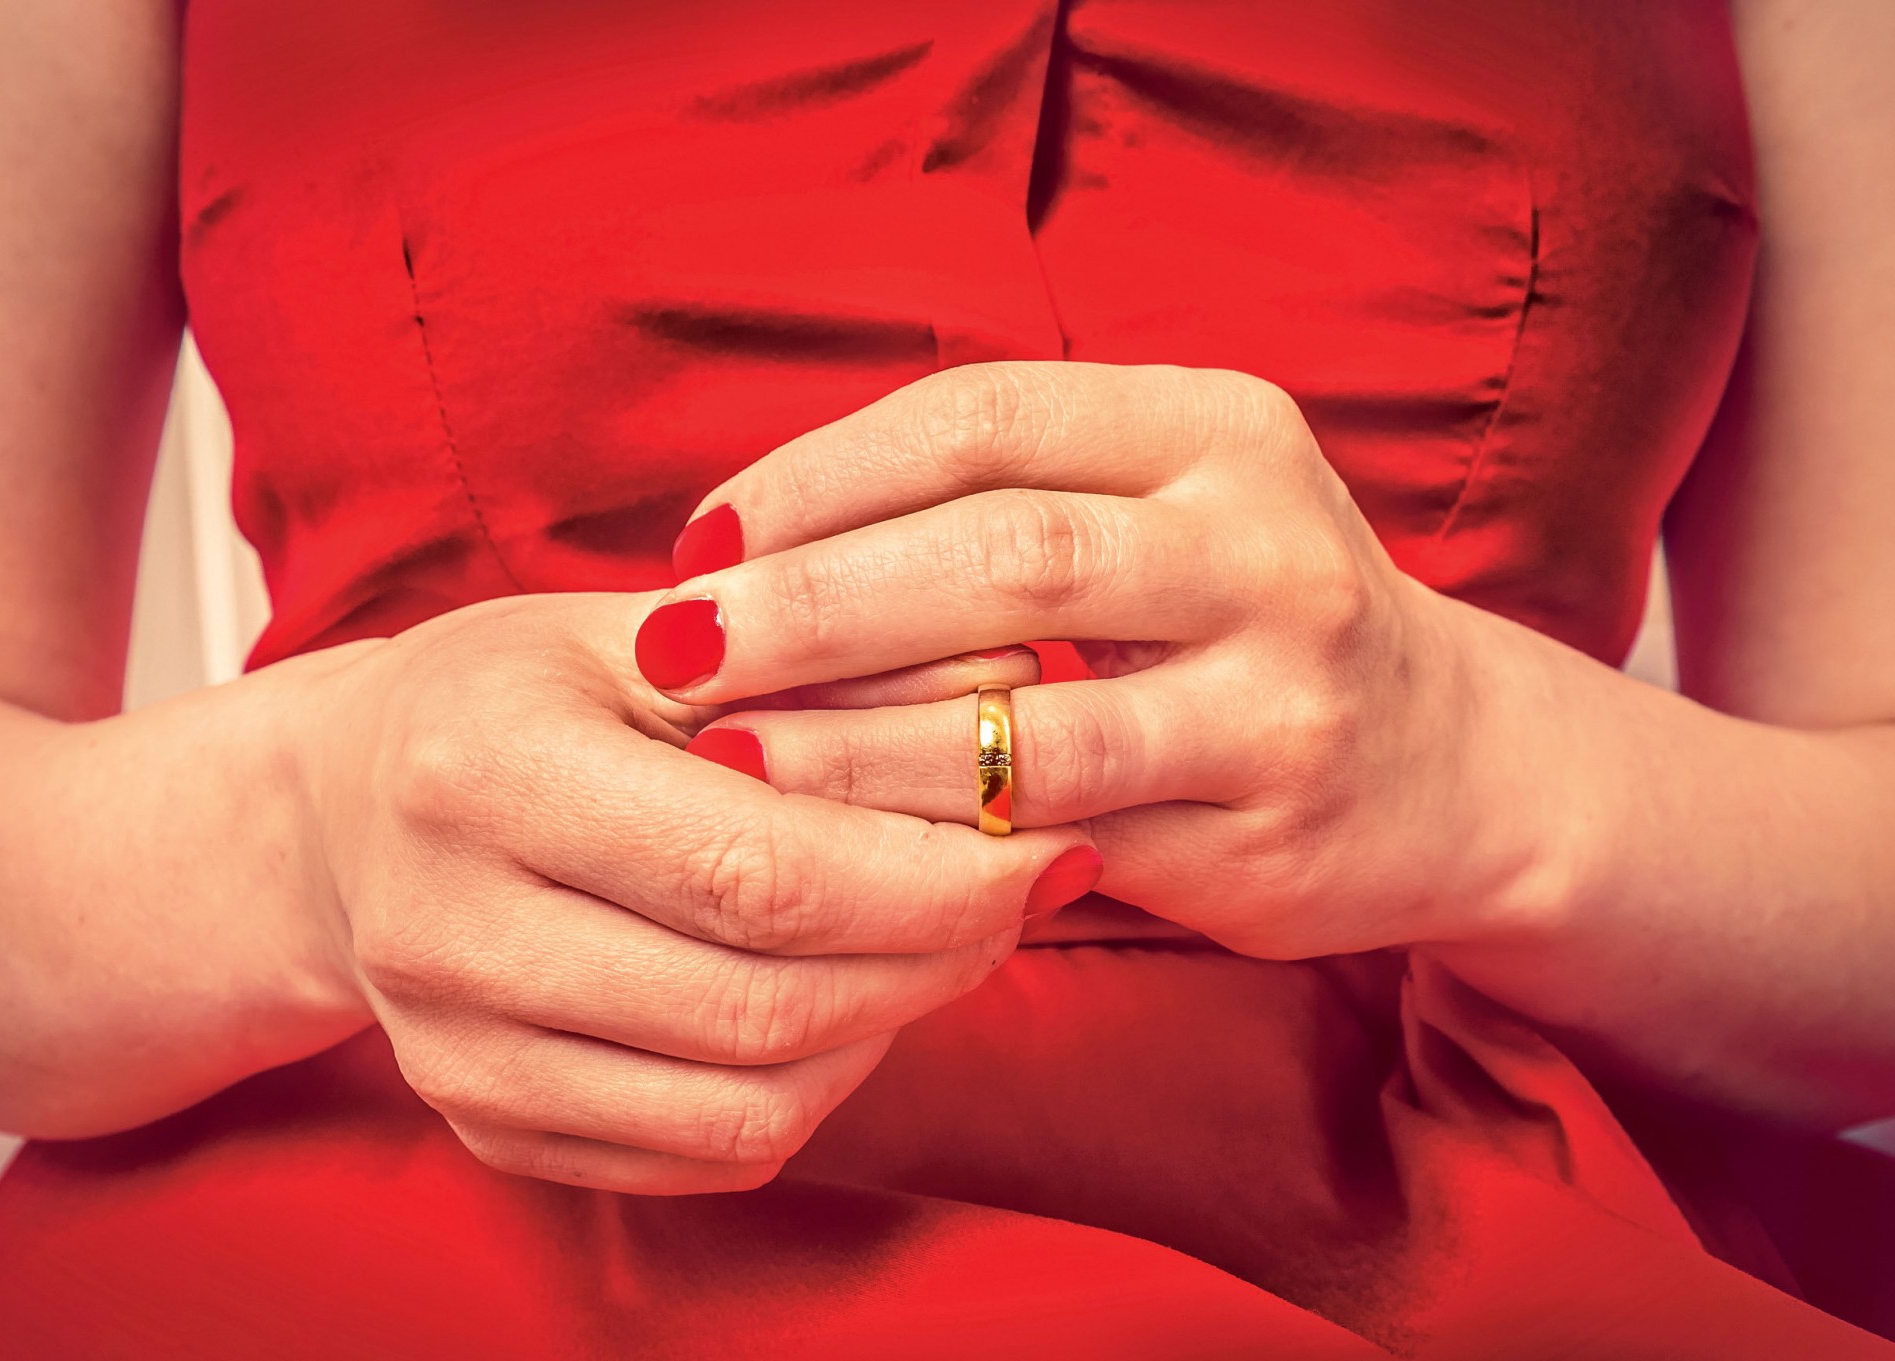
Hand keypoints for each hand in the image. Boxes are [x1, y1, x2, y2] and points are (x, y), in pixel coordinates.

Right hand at [299, 592, 1093, 1193]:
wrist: (336, 812)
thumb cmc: (508, 697)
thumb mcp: (641, 633)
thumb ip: (819, 660)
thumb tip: (1011, 700)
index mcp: (483, 770)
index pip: (756, 870)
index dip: (932, 878)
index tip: (1045, 845)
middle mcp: (447, 929)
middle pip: (762, 1005)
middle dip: (936, 961)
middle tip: (1019, 895)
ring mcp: (455, 1052)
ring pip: (746, 1108)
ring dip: (884, 1032)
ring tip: (935, 941)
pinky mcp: (484, 1126)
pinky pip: (701, 1155)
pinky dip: (808, 1088)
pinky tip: (838, 1000)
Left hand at [637, 363, 1530, 959]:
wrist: (1451, 763)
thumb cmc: (1238, 617)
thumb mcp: (1162, 505)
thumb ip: (1000, 496)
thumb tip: (748, 544)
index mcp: (1218, 426)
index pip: (984, 416)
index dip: (822, 472)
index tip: (699, 538)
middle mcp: (1266, 544)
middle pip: (1003, 552)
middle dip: (815, 601)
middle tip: (674, 647)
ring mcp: (1282, 694)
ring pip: (1033, 713)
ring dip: (854, 738)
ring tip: (724, 752)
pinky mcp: (1267, 832)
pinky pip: (1063, 837)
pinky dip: (936, 837)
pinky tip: (837, 842)